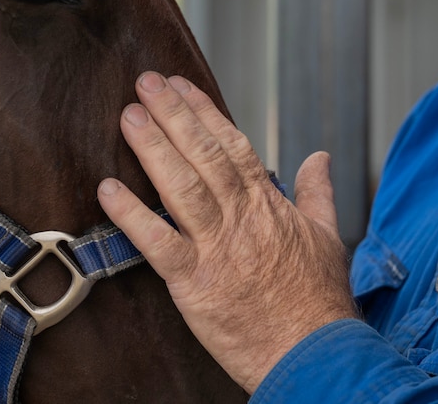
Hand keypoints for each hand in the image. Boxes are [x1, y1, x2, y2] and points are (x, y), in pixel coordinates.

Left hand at [97, 72, 358, 393]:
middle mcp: (240, 217)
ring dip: (152, 149)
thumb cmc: (320, 302)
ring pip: (180, 187)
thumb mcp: (329, 237)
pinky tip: (108, 189)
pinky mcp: (194, 284)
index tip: (180, 84)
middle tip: (145, 83)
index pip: (232, 144)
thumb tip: (319, 158)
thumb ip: (318, 193)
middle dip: (172, 115)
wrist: (314, 355)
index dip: (203, 111)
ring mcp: (216, 248)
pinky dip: (131, 215)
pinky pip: (157, 243)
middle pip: (202, 155)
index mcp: (268, 203)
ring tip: (129, 116)